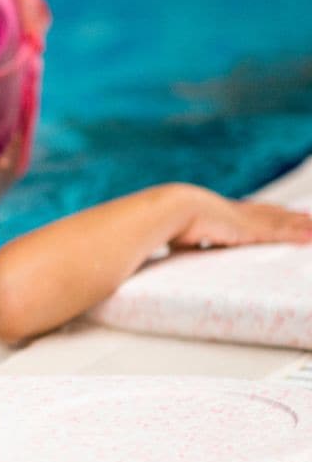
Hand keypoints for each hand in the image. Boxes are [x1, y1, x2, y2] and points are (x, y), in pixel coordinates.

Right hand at [172, 186, 311, 248]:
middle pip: (268, 213)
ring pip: (281, 222)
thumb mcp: (176, 234)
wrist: (171, 211)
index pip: (245, 213)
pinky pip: (282, 232)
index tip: (275, 212)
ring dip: (300, 224)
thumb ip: (181, 242)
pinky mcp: (251, 230)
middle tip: (305, 215)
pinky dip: (298, 234)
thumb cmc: (165, 222)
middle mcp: (234, 213)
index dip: (261, 212)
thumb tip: (167, 250)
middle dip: (287, 215)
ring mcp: (244, 220)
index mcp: (217, 213)